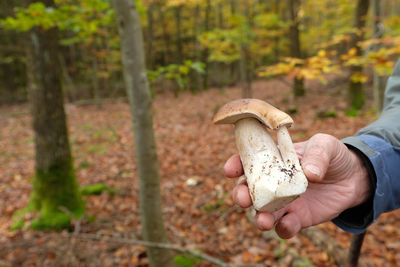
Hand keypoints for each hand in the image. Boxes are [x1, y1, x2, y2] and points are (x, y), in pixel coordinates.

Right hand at [225, 133, 370, 238]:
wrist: (353, 178)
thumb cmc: (332, 155)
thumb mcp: (326, 145)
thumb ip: (317, 154)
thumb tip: (310, 174)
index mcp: (272, 160)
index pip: (247, 162)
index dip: (235, 166)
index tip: (231, 170)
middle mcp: (273, 182)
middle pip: (248, 190)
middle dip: (240, 195)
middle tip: (243, 199)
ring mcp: (283, 202)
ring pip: (262, 212)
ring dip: (259, 218)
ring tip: (263, 221)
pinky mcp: (298, 218)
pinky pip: (285, 226)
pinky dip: (283, 228)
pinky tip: (288, 225)